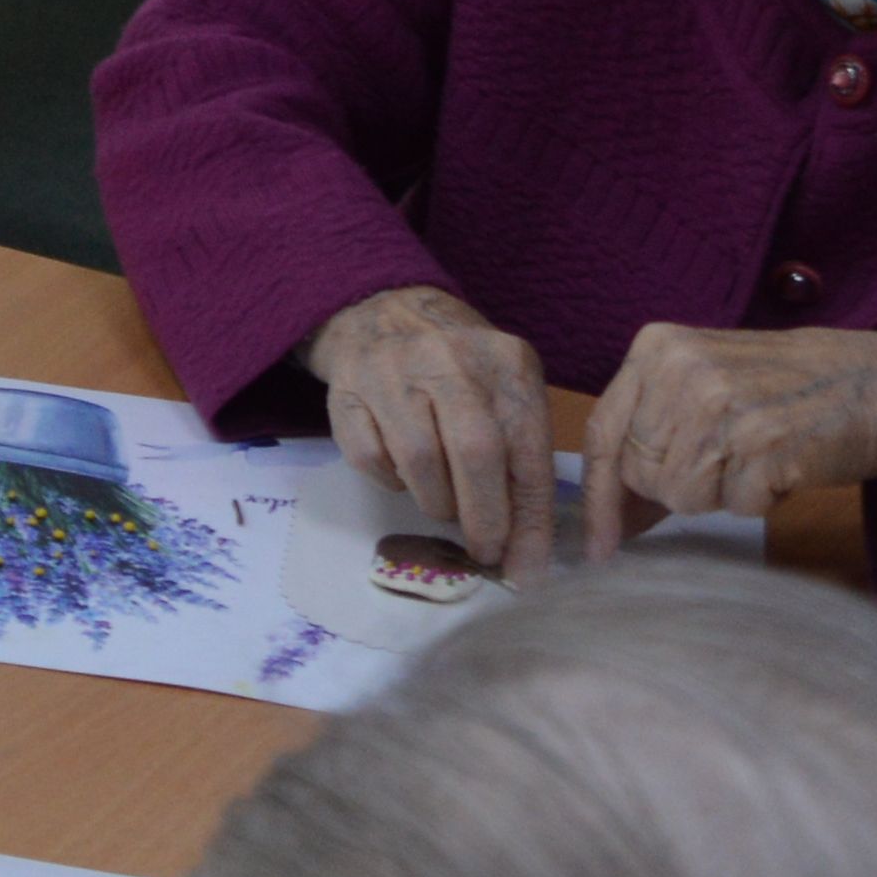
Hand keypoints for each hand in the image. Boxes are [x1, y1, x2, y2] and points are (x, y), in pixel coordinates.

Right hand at [306, 282, 558, 575]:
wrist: (385, 310)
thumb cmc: (462, 370)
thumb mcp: (507, 393)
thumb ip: (524, 462)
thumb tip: (527, 554)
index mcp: (506, 360)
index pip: (528, 452)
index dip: (529, 520)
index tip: (527, 567)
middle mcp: (450, 359)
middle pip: (475, 455)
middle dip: (485, 519)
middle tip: (486, 551)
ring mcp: (392, 370)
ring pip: (420, 463)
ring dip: (437, 503)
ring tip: (445, 504)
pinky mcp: (347, 389)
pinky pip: (371, 459)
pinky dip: (391, 481)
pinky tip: (403, 471)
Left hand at [580, 323, 876, 554]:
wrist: (873, 384)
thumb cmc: (782, 392)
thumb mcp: (702, 389)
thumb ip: (651, 440)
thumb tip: (608, 519)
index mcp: (656, 348)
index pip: (603, 432)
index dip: (598, 496)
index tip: (596, 546)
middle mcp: (681, 370)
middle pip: (641, 474)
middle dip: (678, 486)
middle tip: (726, 458)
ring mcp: (721, 404)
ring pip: (683, 496)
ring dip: (720, 494)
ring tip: (754, 456)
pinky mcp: (763, 442)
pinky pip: (736, 506)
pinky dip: (759, 499)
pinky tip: (781, 464)